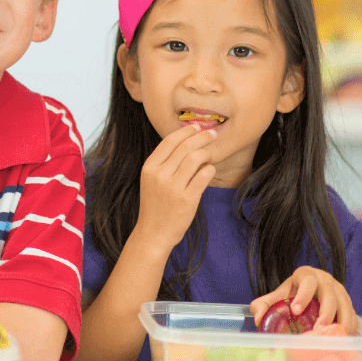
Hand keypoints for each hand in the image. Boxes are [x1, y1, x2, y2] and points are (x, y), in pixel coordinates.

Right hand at [133, 124, 217, 252]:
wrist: (153, 233)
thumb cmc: (155, 205)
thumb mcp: (152, 180)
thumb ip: (165, 163)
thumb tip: (186, 141)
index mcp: (149, 167)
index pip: (169, 141)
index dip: (186, 131)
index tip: (197, 127)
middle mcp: (159, 175)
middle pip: (184, 146)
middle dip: (201, 137)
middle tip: (212, 134)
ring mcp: (173, 187)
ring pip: (195, 158)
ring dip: (207, 153)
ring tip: (210, 155)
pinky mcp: (187, 199)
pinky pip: (204, 175)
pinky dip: (210, 169)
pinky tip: (209, 170)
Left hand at [250, 266, 356, 333]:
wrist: (307, 292)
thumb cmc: (292, 295)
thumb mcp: (277, 296)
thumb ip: (264, 304)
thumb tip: (258, 318)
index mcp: (306, 274)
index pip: (307, 281)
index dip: (303, 295)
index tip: (295, 310)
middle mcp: (326, 280)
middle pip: (330, 294)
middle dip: (325, 312)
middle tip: (318, 330)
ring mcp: (340, 290)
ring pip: (345, 305)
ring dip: (341, 322)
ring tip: (334, 339)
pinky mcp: (348, 303)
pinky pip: (353, 315)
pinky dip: (350, 328)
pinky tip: (344, 339)